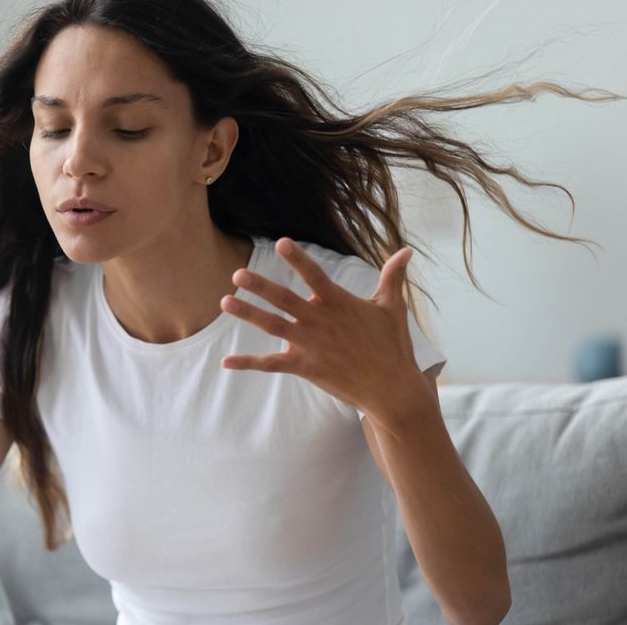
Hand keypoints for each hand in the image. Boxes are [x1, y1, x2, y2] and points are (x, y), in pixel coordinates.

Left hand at [218, 237, 432, 425]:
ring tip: (225, 302)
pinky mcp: (305, 367)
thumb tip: (407, 250)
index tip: (280, 243)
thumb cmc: (393, 346)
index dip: (298, 259)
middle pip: (286, 300)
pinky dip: (248, 363)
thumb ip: (393, 277)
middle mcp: (321, 321)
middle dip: (261, 287)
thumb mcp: (393, 308)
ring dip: (249, 314)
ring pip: (274, 326)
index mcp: (340, 303)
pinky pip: (272, 364)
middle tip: (238, 274)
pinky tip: (226, 361)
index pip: (315, 276)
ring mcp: (311, 345)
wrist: (393, 390)